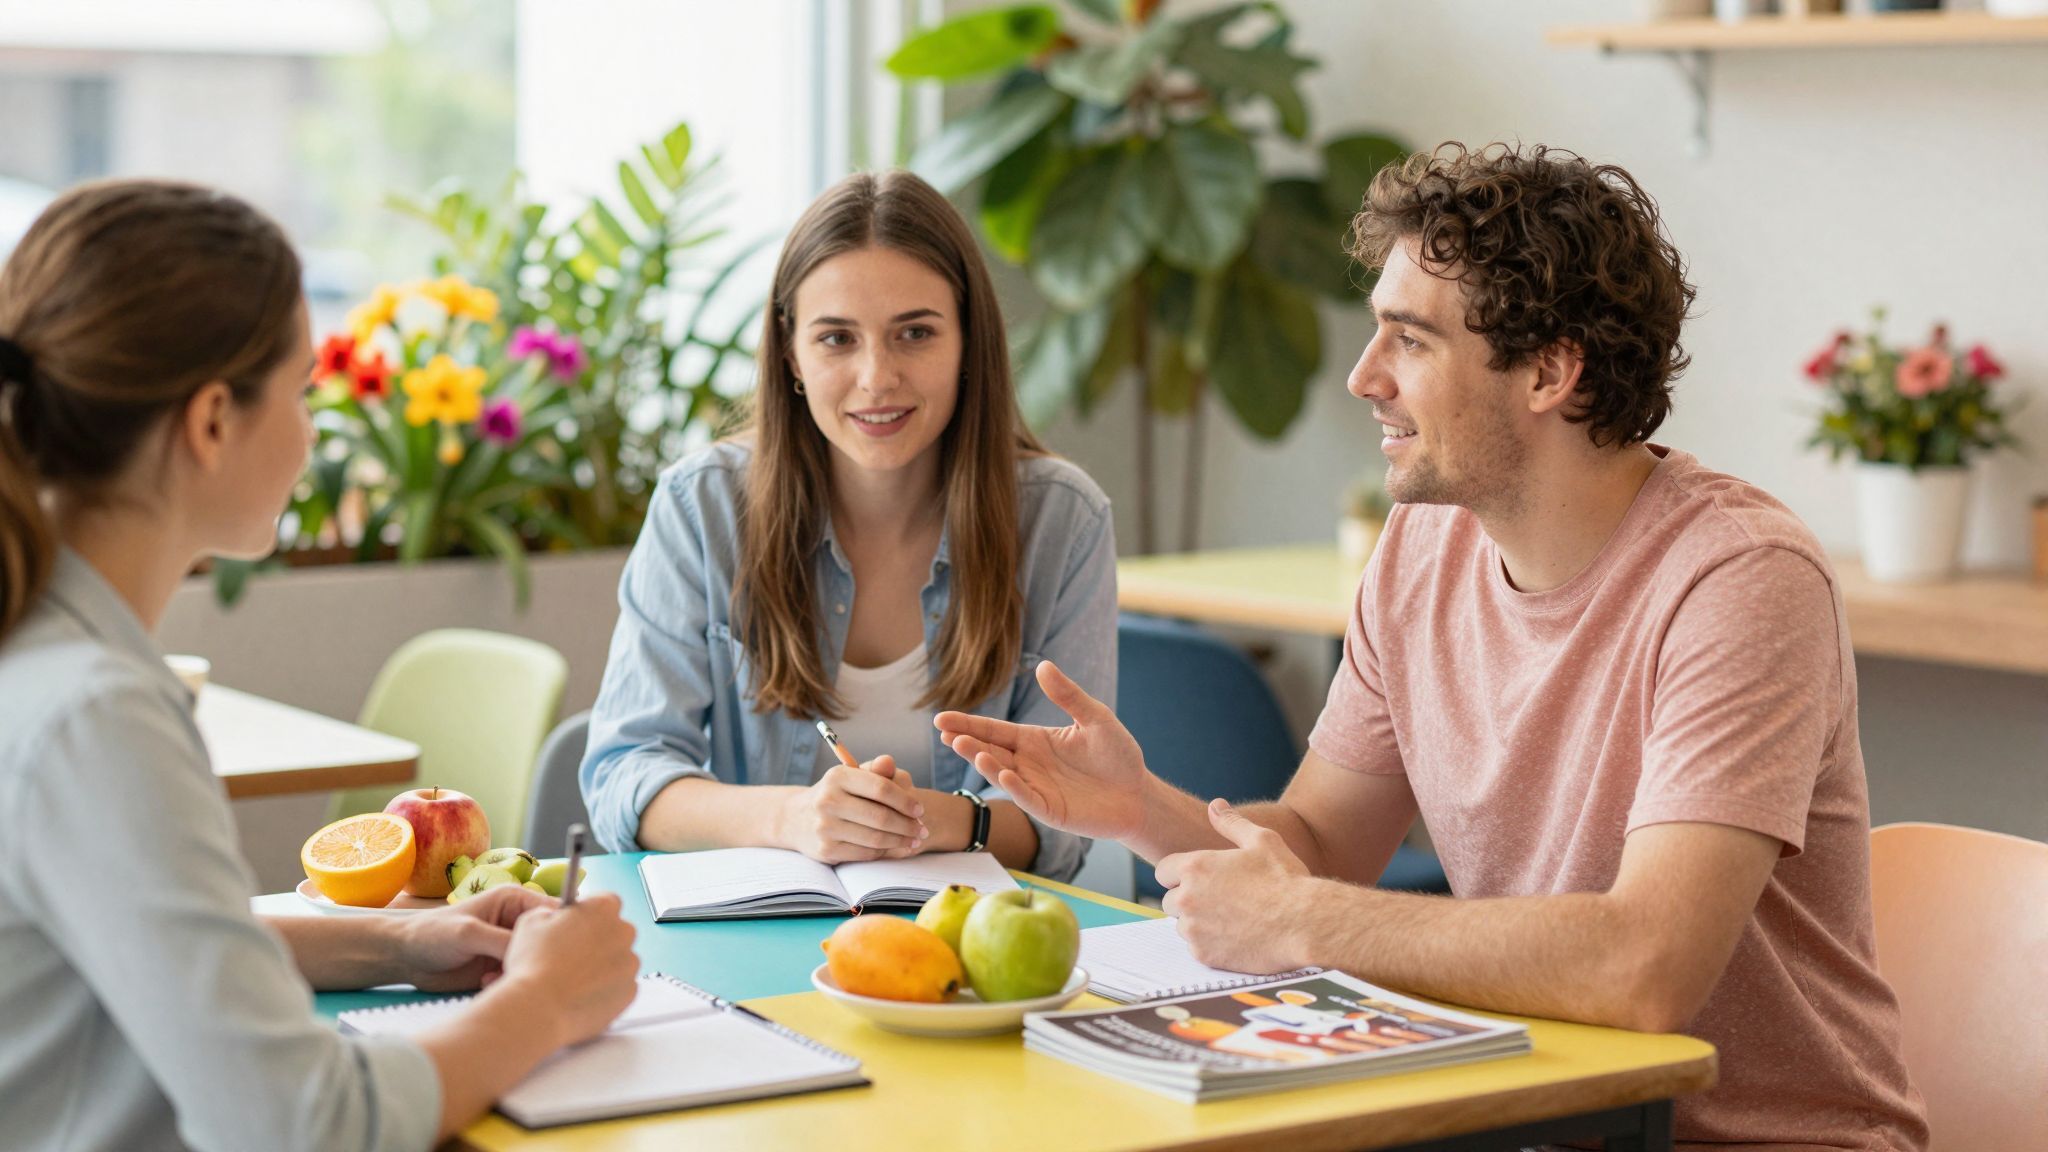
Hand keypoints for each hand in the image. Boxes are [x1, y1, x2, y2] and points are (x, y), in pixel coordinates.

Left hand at [396, 883, 552, 992]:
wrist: (405, 958)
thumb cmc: (432, 934)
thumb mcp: (469, 933)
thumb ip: (503, 941)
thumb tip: (535, 952)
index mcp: (515, 901)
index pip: (553, 912)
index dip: (560, 930)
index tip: (556, 951)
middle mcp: (517, 923)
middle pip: (548, 940)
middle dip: (539, 956)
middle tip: (519, 968)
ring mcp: (510, 946)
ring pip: (534, 961)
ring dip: (520, 972)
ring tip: (493, 977)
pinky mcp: (502, 967)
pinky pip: (519, 977)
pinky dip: (509, 982)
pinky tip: (486, 982)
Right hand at [494, 892, 639, 1048]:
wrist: (538, 1009)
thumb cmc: (533, 964)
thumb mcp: (531, 921)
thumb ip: (552, 913)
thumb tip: (557, 918)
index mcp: (603, 908)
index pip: (605, 902)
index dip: (588, 914)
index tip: (576, 925)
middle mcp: (624, 932)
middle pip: (615, 931)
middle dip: (598, 940)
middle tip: (571, 955)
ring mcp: (630, 963)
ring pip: (619, 960)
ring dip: (602, 966)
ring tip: (572, 980)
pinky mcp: (630, 992)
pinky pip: (620, 986)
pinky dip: (605, 990)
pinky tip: (581, 995)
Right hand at [778, 754, 928, 862]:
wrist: (797, 819)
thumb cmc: (837, 794)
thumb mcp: (854, 775)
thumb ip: (876, 770)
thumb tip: (889, 762)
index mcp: (837, 777)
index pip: (881, 788)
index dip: (906, 801)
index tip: (920, 810)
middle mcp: (828, 801)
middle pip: (881, 817)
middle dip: (908, 826)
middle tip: (922, 830)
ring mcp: (825, 827)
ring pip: (875, 839)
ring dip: (900, 841)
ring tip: (913, 840)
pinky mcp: (826, 850)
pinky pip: (865, 853)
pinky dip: (884, 851)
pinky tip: (892, 847)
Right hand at [934, 660, 1148, 840]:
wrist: (1139, 794)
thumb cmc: (1117, 755)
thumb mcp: (1095, 718)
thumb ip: (1068, 695)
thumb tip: (1044, 666)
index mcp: (1034, 740)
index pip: (994, 731)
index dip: (968, 725)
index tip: (941, 719)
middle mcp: (1028, 764)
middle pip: (990, 752)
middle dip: (967, 743)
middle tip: (945, 733)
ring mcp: (1036, 788)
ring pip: (1003, 775)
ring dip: (984, 763)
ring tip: (965, 748)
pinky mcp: (1050, 811)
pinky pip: (1027, 798)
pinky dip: (1014, 787)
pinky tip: (1005, 774)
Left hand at [1155, 800, 1316, 974]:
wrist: (1304, 924)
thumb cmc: (1286, 880)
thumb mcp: (1262, 841)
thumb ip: (1232, 823)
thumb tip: (1215, 806)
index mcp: (1195, 868)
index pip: (1163, 871)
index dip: (1180, 875)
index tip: (1201, 880)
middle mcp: (1187, 899)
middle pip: (1170, 900)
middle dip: (1189, 900)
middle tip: (1222, 900)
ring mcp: (1194, 930)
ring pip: (1183, 926)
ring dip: (1199, 923)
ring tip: (1233, 918)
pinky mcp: (1204, 955)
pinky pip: (1197, 949)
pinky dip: (1211, 945)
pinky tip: (1237, 936)